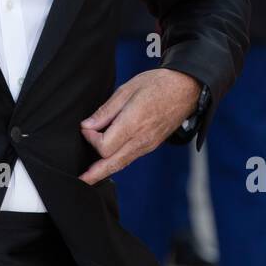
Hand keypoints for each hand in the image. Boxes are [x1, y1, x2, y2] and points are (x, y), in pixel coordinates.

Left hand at [78, 68, 201, 183]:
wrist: (186, 88)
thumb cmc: (157, 84)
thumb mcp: (127, 89)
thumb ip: (106, 111)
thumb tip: (87, 126)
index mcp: (133, 124)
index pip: (105, 146)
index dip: (91, 139)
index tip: (86, 127)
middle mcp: (141, 139)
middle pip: (113, 164)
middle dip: (95, 174)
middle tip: (80, 181)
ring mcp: (148, 145)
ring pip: (122, 164)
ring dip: (105, 171)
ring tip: (90, 176)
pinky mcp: (151, 145)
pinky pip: (130, 158)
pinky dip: (116, 163)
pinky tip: (108, 162)